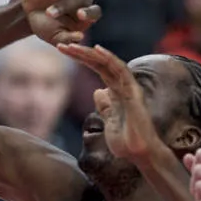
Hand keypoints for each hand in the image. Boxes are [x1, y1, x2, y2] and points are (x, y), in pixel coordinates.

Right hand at [21, 0, 100, 46]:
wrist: (31, 17)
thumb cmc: (47, 28)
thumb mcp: (56, 37)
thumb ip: (67, 39)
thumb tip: (80, 37)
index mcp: (86, 14)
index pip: (95, 11)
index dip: (90, 12)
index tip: (80, 15)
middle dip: (66, 5)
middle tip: (50, 13)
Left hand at [58, 44, 161, 161]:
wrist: (140, 155)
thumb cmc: (127, 142)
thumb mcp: (109, 121)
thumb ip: (105, 106)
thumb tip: (98, 91)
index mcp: (116, 91)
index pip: (97, 69)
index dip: (81, 59)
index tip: (62, 50)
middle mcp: (123, 86)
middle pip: (100, 63)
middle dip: (80, 53)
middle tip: (60, 44)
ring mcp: (129, 87)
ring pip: (108, 63)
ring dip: (89, 53)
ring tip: (71, 45)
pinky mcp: (133, 92)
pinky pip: (121, 71)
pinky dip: (109, 58)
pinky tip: (97, 50)